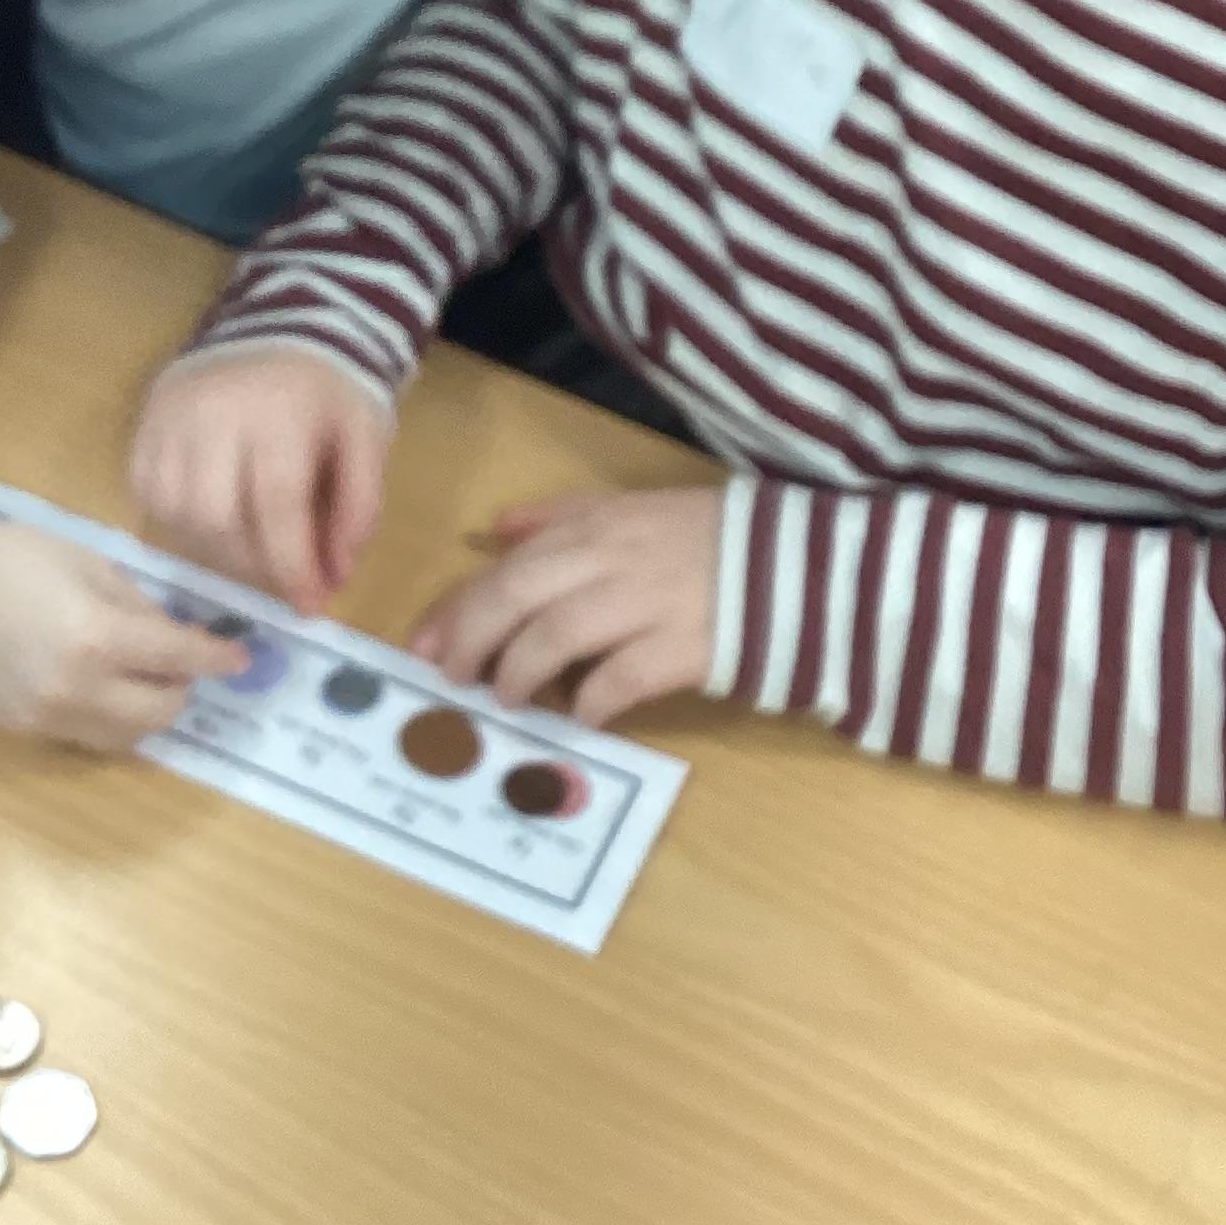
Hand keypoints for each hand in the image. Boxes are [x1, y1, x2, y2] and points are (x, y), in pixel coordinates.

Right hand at [0, 471, 227, 753]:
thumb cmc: (14, 555)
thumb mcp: (90, 563)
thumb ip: (139, 606)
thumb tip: (176, 636)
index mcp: (98, 635)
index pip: (179, 658)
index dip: (217, 657)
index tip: (240, 657)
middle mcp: (78, 687)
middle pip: (162, 710)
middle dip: (183, 688)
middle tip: (183, 662)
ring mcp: (50, 716)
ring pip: (129, 736)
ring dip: (150, 710)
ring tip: (147, 677)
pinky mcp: (27, 730)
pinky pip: (90, 737)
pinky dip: (111, 718)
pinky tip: (104, 686)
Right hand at [130, 346, 392, 614]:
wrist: (273, 331)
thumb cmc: (323, 394)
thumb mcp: (364, 438)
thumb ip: (358, 506)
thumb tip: (335, 577)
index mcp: (277, 410)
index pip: (277, 505)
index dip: (292, 566)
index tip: (309, 608)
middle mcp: (212, 413)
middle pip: (217, 518)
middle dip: (252, 565)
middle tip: (281, 577)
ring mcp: (168, 419)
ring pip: (176, 515)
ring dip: (215, 551)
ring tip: (251, 548)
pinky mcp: (141, 428)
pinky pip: (147, 498)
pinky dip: (179, 525)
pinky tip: (213, 522)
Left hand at [410, 486, 725, 724]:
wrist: (803, 565)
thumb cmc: (709, 540)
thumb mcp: (632, 507)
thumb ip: (562, 516)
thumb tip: (495, 529)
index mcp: (595, 526)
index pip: (507, 566)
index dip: (458, 607)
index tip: (422, 644)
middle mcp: (611, 559)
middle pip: (516, 596)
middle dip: (472, 640)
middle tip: (453, 678)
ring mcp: (647, 603)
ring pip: (556, 636)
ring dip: (520, 672)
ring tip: (507, 698)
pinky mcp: (683, 648)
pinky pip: (618, 679)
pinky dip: (589, 702)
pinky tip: (579, 717)